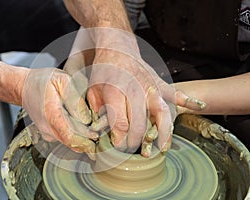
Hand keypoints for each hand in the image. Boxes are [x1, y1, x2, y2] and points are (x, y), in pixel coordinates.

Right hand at [22, 68, 97, 157]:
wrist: (23, 86)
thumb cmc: (42, 81)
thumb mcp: (62, 81)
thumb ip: (75, 99)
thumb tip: (86, 118)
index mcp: (51, 115)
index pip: (71, 137)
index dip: (86, 140)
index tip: (98, 136)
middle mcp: (47, 129)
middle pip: (72, 143)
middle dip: (88, 142)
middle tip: (102, 136)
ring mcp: (47, 133)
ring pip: (69, 142)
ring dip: (83, 140)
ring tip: (95, 132)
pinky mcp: (49, 134)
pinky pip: (65, 139)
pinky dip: (76, 136)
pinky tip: (84, 129)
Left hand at [65, 27, 197, 155]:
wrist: (116, 47)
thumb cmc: (103, 70)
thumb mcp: (92, 89)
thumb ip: (97, 110)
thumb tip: (99, 131)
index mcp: (115, 91)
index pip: (119, 122)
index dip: (119, 138)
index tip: (118, 145)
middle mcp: (134, 89)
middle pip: (140, 122)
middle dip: (138, 140)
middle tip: (134, 150)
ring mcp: (150, 85)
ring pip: (161, 112)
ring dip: (163, 132)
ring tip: (163, 147)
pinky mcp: (159, 82)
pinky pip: (175, 92)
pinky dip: (188, 99)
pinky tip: (198, 106)